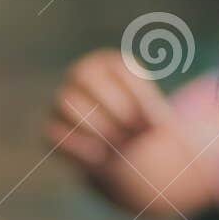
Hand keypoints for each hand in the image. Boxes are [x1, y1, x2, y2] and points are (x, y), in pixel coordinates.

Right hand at [45, 51, 218, 216]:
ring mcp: (62, 99)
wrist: (120, 145)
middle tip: (137, 135)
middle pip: (88, 79)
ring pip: (67, 102)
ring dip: (95, 126)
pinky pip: (54, 132)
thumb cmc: (141, 124)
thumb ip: (156, 115)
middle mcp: (80, 73)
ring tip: (120, 145)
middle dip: (116, 110)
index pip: (120, 69)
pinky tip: (101, 157)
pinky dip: (77, 144)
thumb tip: (166, 129)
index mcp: (108, 62)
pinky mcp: (52, 127)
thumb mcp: (154, 114)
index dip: (140, 97)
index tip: (158, 124)